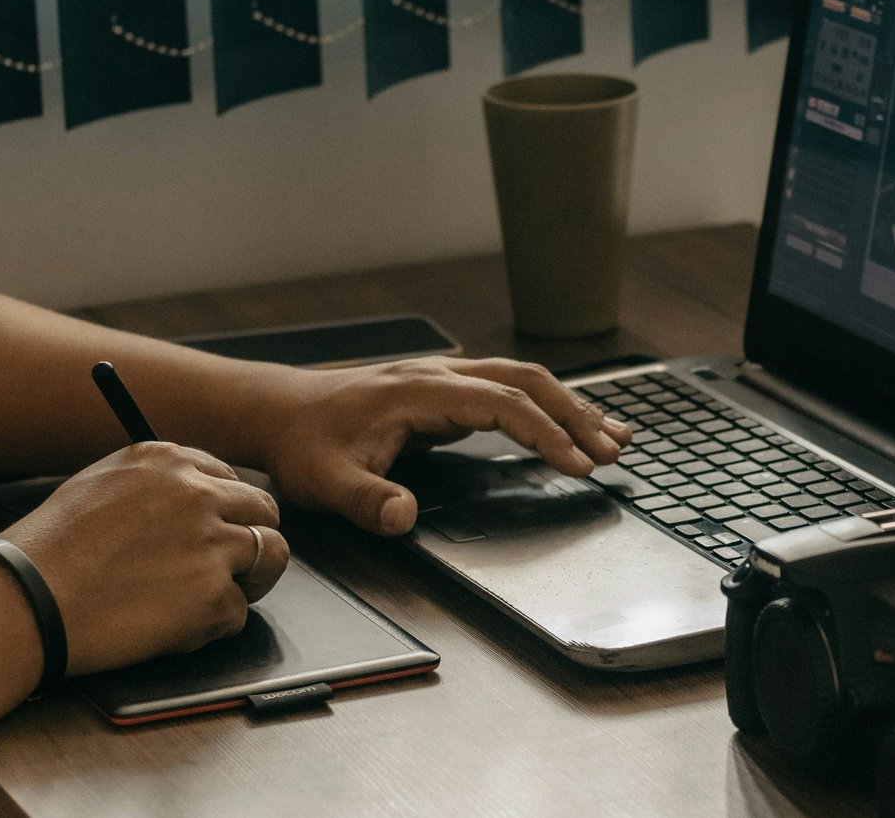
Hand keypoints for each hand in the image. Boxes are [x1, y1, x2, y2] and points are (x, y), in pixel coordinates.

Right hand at [0, 442, 286, 675]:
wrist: (24, 602)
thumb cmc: (48, 550)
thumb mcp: (99, 485)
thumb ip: (155, 484)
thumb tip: (198, 493)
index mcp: (170, 461)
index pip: (232, 477)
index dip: (228, 510)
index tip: (215, 530)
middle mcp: (199, 493)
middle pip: (265, 511)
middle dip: (253, 539)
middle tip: (230, 568)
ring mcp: (211, 544)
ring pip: (272, 556)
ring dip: (251, 580)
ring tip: (214, 597)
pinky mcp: (214, 595)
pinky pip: (239, 612)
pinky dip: (213, 625)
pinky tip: (173, 628)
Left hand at [246, 357, 633, 535]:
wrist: (279, 412)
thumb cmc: (303, 445)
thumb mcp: (326, 481)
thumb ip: (366, 501)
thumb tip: (404, 519)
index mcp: (420, 392)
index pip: (502, 404)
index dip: (546, 432)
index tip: (578, 463)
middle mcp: (440, 375)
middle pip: (528, 381)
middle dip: (576, 415)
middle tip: (614, 452)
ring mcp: (446, 379)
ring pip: (525, 380)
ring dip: (571, 407)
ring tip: (615, 437)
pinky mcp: (448, 392)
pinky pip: (511, 391)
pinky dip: (549, 408)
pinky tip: (572, 426)